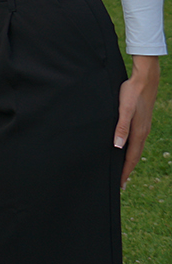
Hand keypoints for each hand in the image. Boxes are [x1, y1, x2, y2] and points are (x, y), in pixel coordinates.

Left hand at [116, 55, 159, 187]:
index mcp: (138, 132)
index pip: (130, 157)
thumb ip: (121, 127)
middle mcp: (142, 132)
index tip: (120, 184)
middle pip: (134, 156)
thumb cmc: (131, 93)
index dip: (125, 171)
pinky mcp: (142, 122)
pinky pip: (137, 141)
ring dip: (129, 161)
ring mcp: (143, 127)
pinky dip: (131, 150)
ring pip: (136, 149)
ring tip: (123, 170)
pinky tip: (126, 149)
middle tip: (121, 183)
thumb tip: (118, 146)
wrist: (145, 79)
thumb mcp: (123, 109)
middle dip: (127, 170)